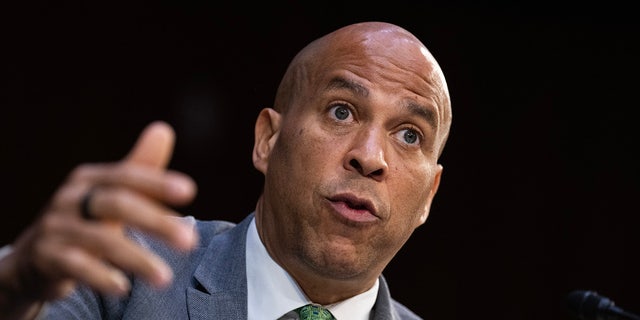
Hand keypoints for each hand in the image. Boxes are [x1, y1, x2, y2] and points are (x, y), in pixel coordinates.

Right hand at [0, 121, 197, 316]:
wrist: (34, 256)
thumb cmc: (85, 219)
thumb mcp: (111, 193)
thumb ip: (140, 168)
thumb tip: (164, 129)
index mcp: (89, 179)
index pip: (127, 176)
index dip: (157, 182)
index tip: (189, 191)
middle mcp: (70, 198)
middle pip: (117, 205)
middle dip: (156, 223)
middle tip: (191, 242)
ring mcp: (55, 227)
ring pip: (100, 240)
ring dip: (137, 260)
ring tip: (165, 277)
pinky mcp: (45, 257)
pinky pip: (75, 266)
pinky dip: (100, 277)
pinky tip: (123, 287)